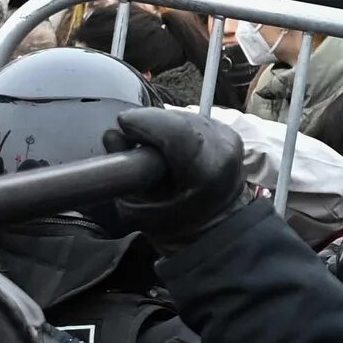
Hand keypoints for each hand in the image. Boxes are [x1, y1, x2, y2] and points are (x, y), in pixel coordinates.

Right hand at [103, 107, 247, 242]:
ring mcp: (229, 138)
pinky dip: (177, 127)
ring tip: (153, 148)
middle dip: (150, 125)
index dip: (144, 122)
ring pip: (184, 114)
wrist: (215, 229)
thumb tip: (113, 136)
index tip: (123, 125)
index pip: (174, 130)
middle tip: (134, 142)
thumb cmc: (175, 226)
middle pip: (176, 119)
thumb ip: (123, 173)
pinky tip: (171, 147)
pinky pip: (193, 118)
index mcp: (205, 172)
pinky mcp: (228, 132)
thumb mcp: (137, 208)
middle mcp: (223, 149)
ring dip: (163, 126)